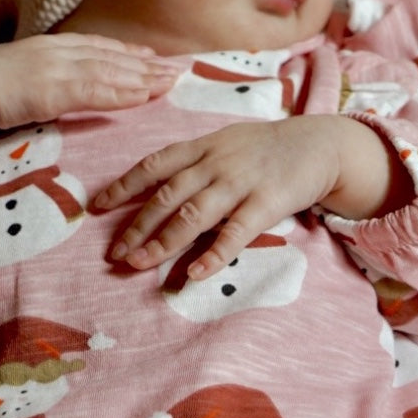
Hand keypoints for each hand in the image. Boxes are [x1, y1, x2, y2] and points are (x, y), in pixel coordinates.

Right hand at [0, 34, 179, 147]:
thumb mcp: (13, 81)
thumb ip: (36, 82)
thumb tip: (46, 93)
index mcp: (45, 48)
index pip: (95, 48)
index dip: (126, 52)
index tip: (151, 56)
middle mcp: (55, 52)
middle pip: (110, 56)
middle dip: (146, 64)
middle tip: (178, 69)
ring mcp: (55, 68)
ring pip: (110, 71)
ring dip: (144, 77)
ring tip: (172, 82)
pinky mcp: (52, 89)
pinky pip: (97, 90)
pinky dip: (124, 92)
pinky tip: (146, 95)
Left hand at [92, 115, 398, 278]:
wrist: (319, 143)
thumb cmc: (266, 149)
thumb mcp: (225, 144)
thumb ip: (193, 164)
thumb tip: (155, 190)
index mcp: (201, 148)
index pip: (153, 166)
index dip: (123, 187)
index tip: (97, 208)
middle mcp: (215, 163)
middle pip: (167, 197)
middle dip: (137, 226)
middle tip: (116, 254)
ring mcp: (240, 183)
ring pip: (193, 215)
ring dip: (163, 242)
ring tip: (139, 264)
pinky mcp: (266, 203)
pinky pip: (235, 232)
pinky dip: (213, 254)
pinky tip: (193, 273)